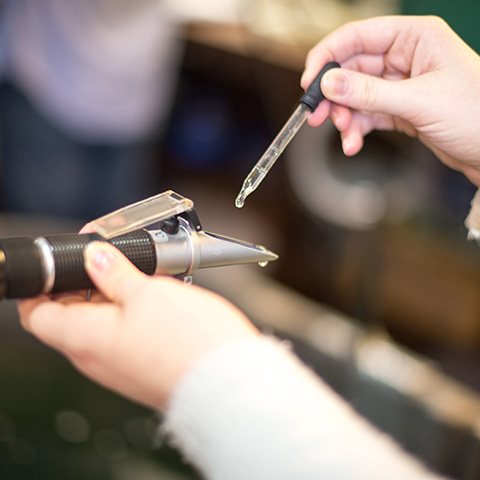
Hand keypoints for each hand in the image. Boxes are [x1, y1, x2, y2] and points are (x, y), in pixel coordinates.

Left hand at [18, 242, 258, 409]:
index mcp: (85, 338)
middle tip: (106, 260)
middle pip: (70, 317)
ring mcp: (119, 367)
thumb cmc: (189, 342)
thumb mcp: (148, 293)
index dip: (41, 287)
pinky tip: (155, 300)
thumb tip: (95, 257)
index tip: (58, 267)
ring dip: (111, 298)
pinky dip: (131, 316)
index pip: (37, 314)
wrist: (229, 381)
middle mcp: (96, 358)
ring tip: (137, 276)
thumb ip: (115, 274)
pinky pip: (124, 339)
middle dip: (83, 285)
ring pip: (100, 326)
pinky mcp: (142, 369)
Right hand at [301, 15, 479, 185]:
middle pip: (352, 69)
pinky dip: (356, 129)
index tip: (310, 81)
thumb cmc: (476, 115)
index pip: (358, 36)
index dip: (328, 56)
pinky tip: (353, 144)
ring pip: (356, 95)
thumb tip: (328, 83)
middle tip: (318, 116)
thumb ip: (370, 92)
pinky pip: (367, 115)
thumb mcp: (418, 101)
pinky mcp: (399, 109)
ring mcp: (400, 84)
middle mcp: (405, 57)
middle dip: (334, 96)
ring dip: (344, 117)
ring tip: (345, 136)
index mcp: (415, 37)